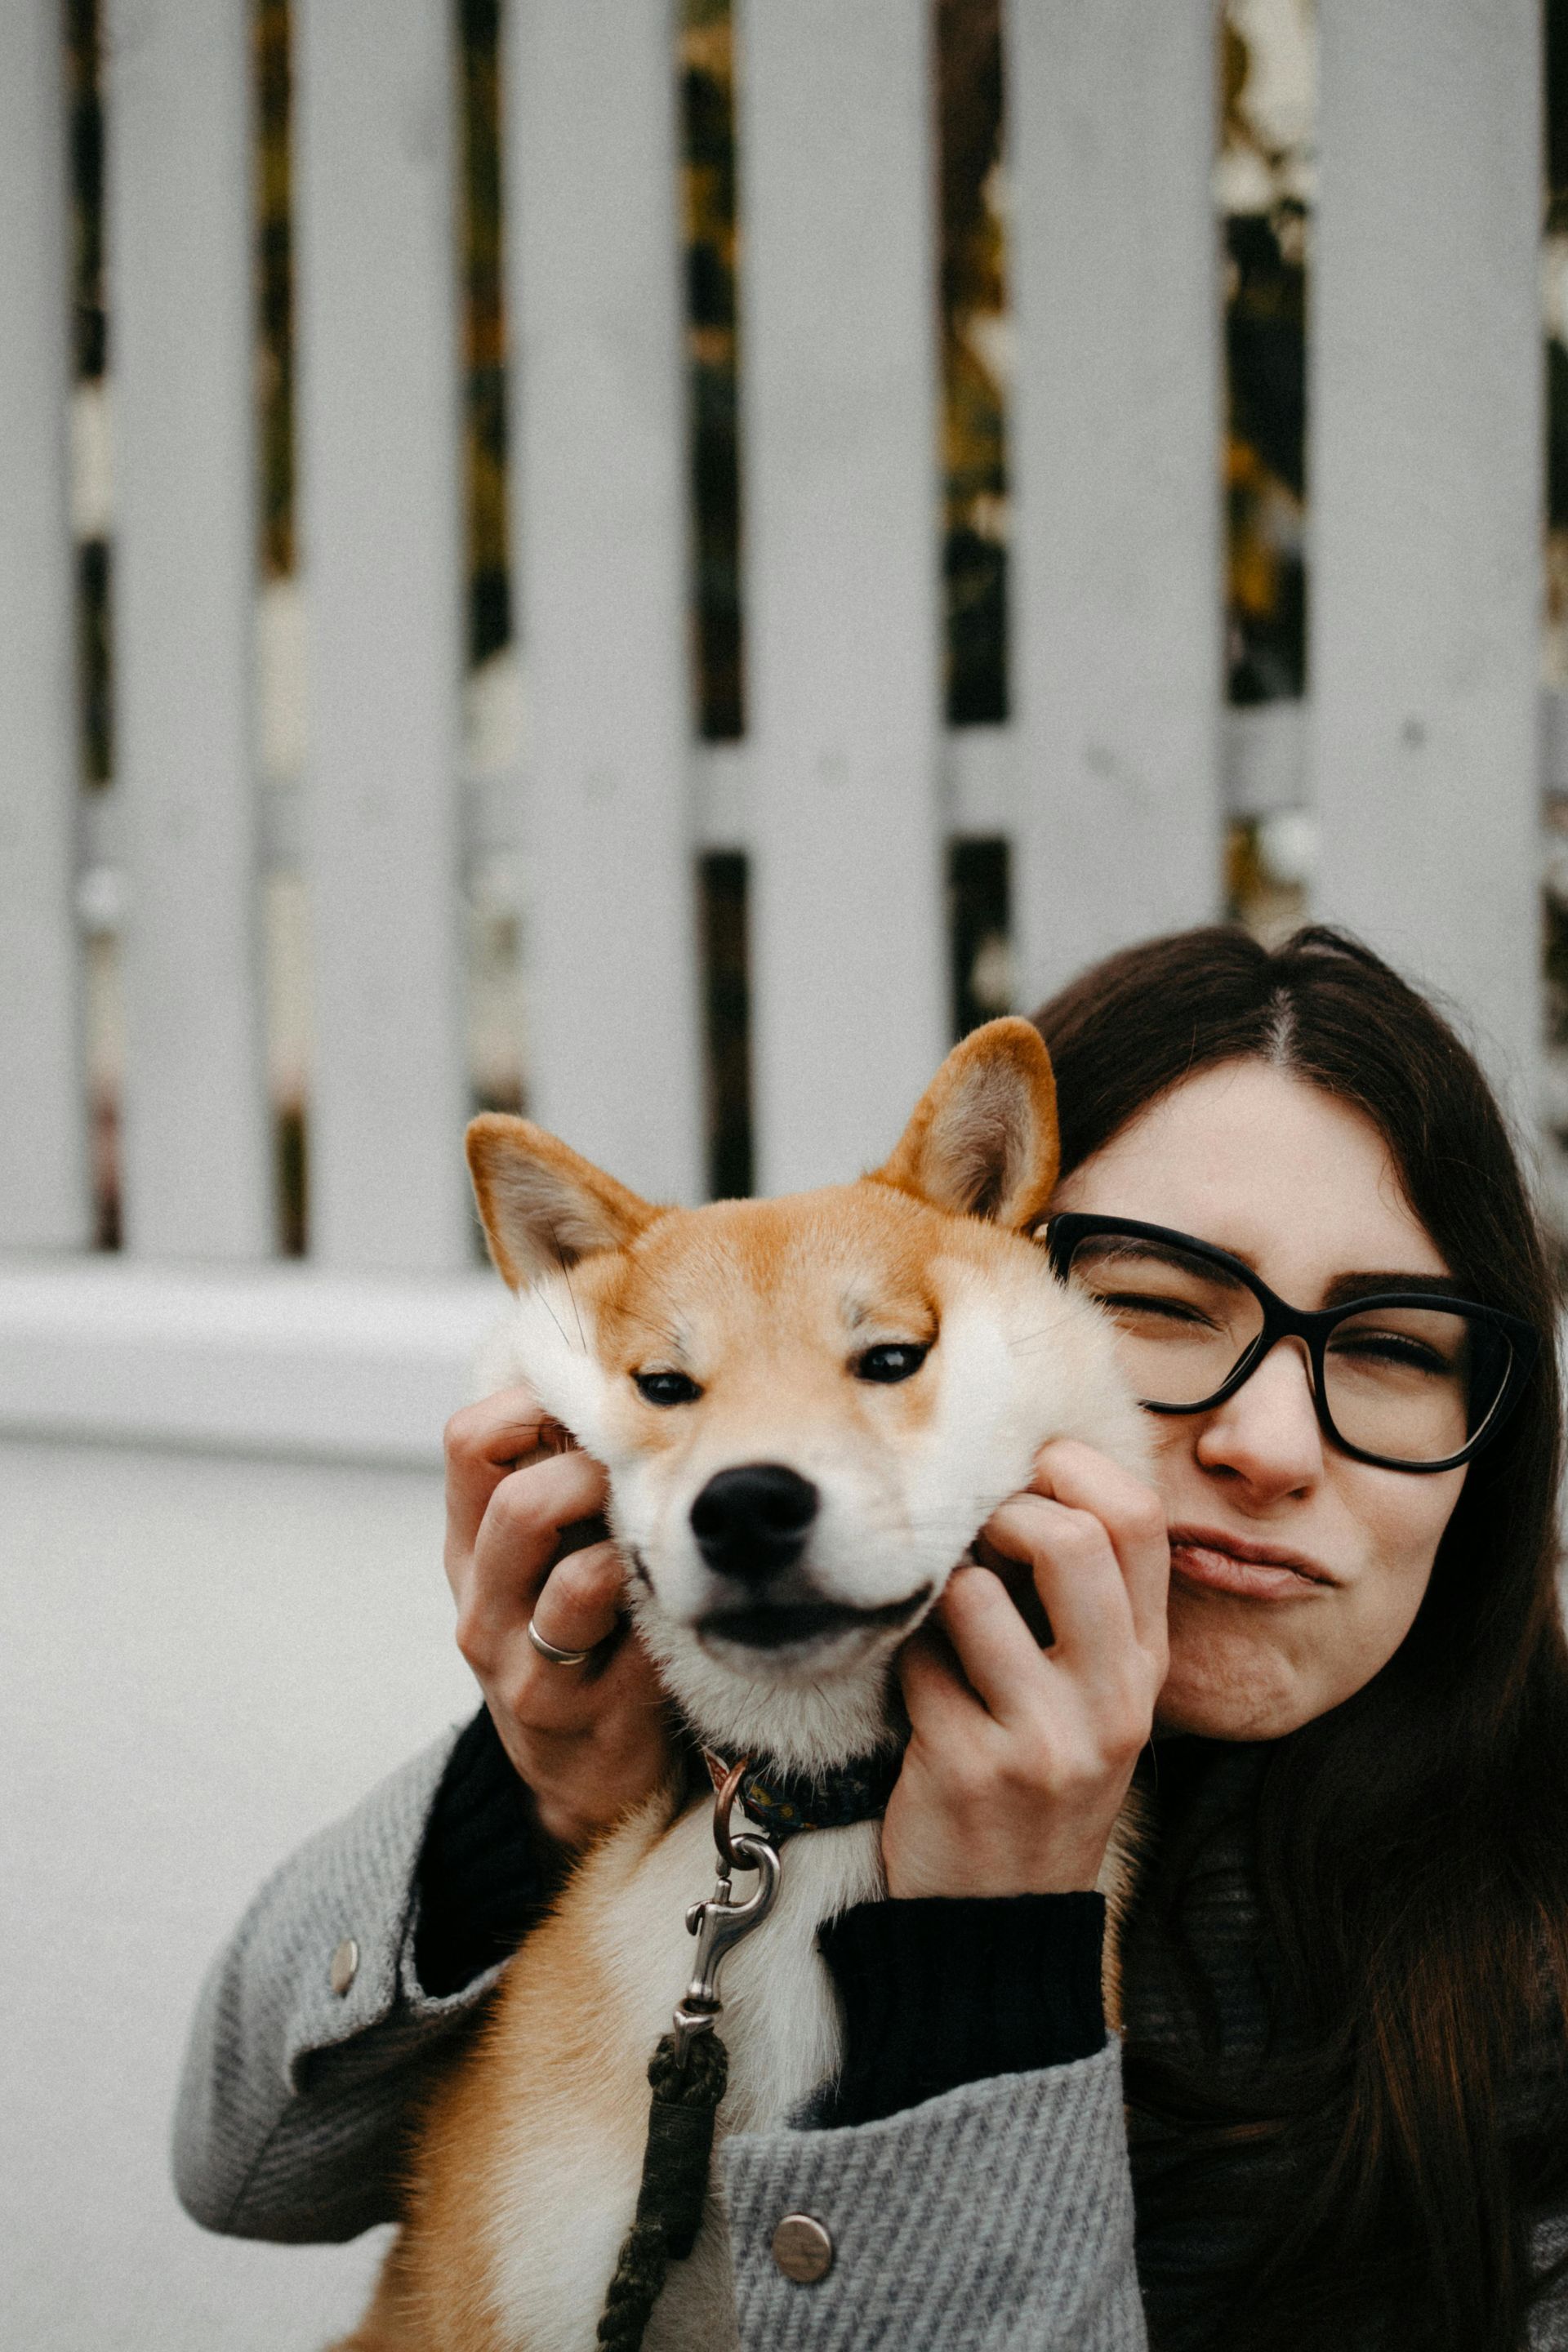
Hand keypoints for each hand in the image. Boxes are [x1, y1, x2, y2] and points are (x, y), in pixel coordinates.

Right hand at [443, 1385, 673, 1850]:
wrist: (581, 1773)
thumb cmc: (580, 1634)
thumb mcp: (548, 1555)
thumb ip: (560, 1478)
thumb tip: (627, 1378)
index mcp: (470, 1543)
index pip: (468, 1441)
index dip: (531, 1404)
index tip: (592, 1407)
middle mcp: (482, 1601)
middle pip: (518, 1505)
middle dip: (595, 1476)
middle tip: (643, 1477)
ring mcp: (523, 1666)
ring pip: (576, 1581)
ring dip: (636, 1550)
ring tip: (664, 1538)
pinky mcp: (577, 1715)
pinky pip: (634, 1647)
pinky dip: (663, 1612)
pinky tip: (684, 1603)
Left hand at [882, 1439, 1168, 1898]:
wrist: (1002, 1922)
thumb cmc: (1038, 1782)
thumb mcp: (1093, 1700)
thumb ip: (1084, 1605)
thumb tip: (1030, 1478)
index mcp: (1145, 1664)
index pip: (1142, 1519)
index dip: (1075, 1470)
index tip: (1028, 1476)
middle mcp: (1111, 1698)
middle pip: (1070, 1540)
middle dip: (1002, 1513)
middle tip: (974, 1536)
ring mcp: (1044, 1738)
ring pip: (973, 1594)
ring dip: (938, 1592)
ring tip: (942, 1627)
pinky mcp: (969, 1767)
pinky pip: (916, 1662)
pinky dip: (905, 1661)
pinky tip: (918, 1695)